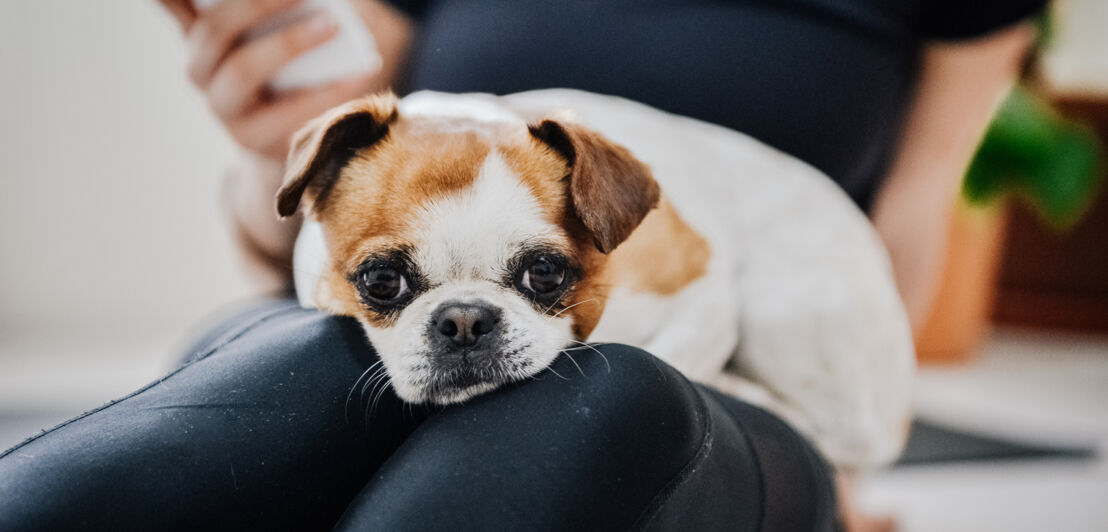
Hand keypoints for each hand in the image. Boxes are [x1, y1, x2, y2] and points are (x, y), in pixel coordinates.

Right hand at [159, 0, 375, 160]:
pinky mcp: (251, 138)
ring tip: (333, 26)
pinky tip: (363, 70)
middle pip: (214, 31)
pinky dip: (331, 88)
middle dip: (257, 5)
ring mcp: (221, 106)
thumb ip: (273, 14)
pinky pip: (291, 111)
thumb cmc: (284, 71)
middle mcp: (200, 68)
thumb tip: (311, 3)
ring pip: (243, 70)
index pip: (172, 5)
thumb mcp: (268, 36)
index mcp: (199, 34)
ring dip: (289, 43)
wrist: (286, 141)